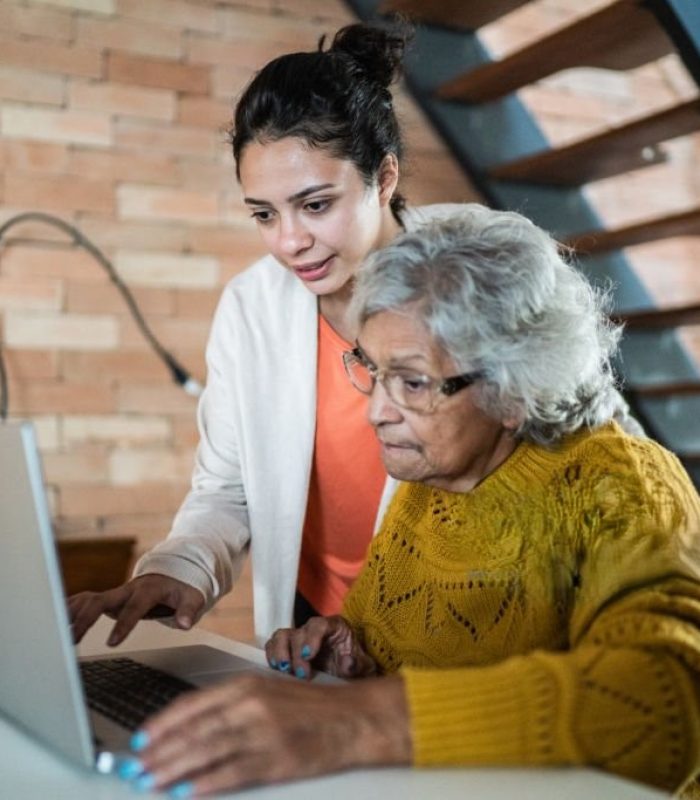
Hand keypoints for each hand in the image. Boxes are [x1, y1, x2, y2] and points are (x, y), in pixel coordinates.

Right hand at [67, 574, 204, 646]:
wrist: (172, 574)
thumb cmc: (181, 588)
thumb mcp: (192, 596)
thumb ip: (189, 610)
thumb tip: (185, 623)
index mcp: (148, 590)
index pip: (134, 607)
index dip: (123, 623)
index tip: (112, 642)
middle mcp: (127, 590)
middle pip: (100, 601)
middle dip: (84, 619)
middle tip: (71, 640)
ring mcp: (114, 593)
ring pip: (87, 600)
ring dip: (70, 614)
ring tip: (54, 635)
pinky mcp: (106, 599)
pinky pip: (83, 602)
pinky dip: (68, 611)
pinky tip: (54, 625)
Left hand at [120, 673, 410, 795]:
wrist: (351, 718)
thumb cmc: (308, 706)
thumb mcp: (266, 692)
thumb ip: (230, 707)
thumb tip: (189, 728)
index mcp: (246, 685)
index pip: (193, 704)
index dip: (163, 723)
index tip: (141, 738)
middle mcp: (251, 705)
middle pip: (195, 730)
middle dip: (161, 750)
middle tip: (136, 767)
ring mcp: (263, 733)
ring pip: (207, 751)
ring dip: (174, 768)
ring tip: (151, 781)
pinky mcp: (276, 760)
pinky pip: (233, 773)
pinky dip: (207, 784)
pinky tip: (187, 792)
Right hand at [265, 615, 376, 679]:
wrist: (347, 673)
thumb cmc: (356, 665)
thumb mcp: (364, 666)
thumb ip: (357, 664)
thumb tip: (348, 664)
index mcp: (334, 626)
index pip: (320, 625)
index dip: (312, 638)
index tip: (309, 655)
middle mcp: (314, 629)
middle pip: (298, 633)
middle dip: (297, 655)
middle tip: (302, 675)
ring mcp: (299, 637)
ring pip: (281, 636)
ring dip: (279, 653)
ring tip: (284, 671)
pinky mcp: (288, 648)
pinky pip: (273, 645)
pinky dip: (272, 656)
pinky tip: (276, 670)